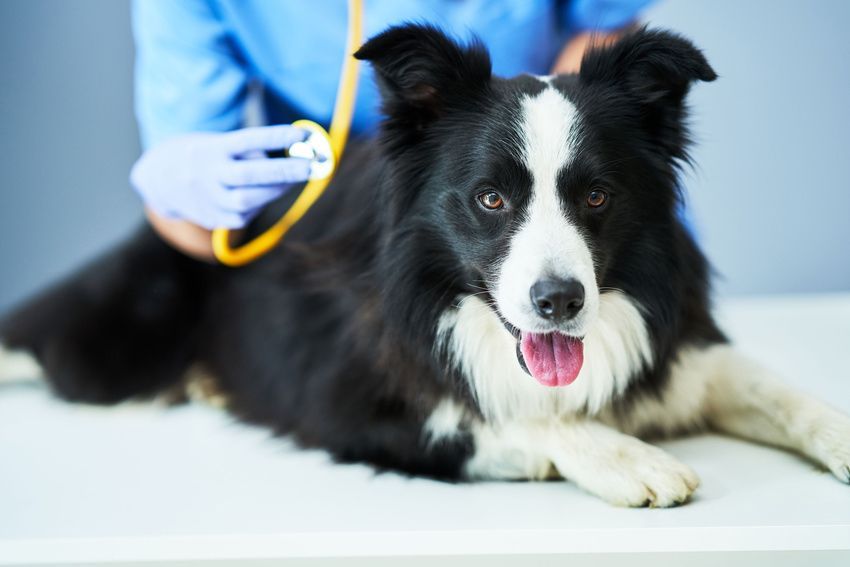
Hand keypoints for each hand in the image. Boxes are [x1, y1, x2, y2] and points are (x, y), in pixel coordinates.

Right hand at [130, 125, 311, 229]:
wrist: (159, 180)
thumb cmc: (204, 155)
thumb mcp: (219, 143)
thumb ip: (250, 151)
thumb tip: (288, 161)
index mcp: (212, 148)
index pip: (248, 139)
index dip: (276, 137)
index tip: (303, 133)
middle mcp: (208, 173)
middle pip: (250, 174)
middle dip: (284, 171)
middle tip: (311, 167)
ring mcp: (208, 199)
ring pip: (248, 200)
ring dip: (274, 191)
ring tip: (290, 181)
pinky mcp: (212, 219)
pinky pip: (243, 216)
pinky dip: (258, 206)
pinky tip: (260, 196)